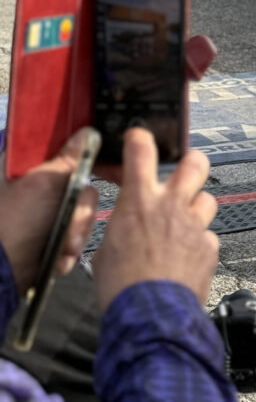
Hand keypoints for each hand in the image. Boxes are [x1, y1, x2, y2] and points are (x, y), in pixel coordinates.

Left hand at [0, 127, 98, 294]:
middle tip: (70, 218)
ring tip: (64, 246)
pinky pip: (76, 226)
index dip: (76, 146)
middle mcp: (34, 182)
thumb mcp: (43, 185)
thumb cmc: (12, 226)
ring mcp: (43, 207)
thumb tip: (87, 133)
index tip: (89, 159)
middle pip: (77, 175)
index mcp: (22, 162)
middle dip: (79, 204)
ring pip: (81, 204)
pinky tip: (61, 255)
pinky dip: (71, 242)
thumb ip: (69, 158)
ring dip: (76, 228)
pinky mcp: (50, 231)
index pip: (56, 140)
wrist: (2, 280)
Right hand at [93, 128, 218, 312]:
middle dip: (193, 162)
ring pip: (207, 199)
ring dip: (197, 209)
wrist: (149, 318)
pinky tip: (188, 260)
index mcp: (138, 202)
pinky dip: (200, 245)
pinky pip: (209, 236)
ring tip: (184, 227)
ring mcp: (194, 224)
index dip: (141, 138)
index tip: (140, 137)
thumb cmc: (120, 288)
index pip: (141, 150)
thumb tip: (127, 228)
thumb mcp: (106, 250)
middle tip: (186, 172)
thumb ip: (122, 227)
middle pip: (196, 162)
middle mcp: (170, 205)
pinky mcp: (209, 246)